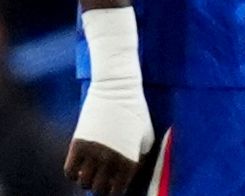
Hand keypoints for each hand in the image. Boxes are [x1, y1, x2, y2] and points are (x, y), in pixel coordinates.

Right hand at [64, 76, 154, 193]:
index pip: (118, 190)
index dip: (115, 192)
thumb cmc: (135, 111)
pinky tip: (79, 167)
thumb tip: (129, 172)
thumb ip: (139, 156)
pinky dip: (73, 174)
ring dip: (86, 181)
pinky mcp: (78, 144)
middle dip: (100, 189)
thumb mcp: (146, 134)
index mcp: (130, 159)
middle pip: (98, 190)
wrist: (117, 89)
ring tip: (91, 173)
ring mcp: (93, 153)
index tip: (113, 188)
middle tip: (101, 182)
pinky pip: (69, 171)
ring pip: (84, 182)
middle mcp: (111, 160)